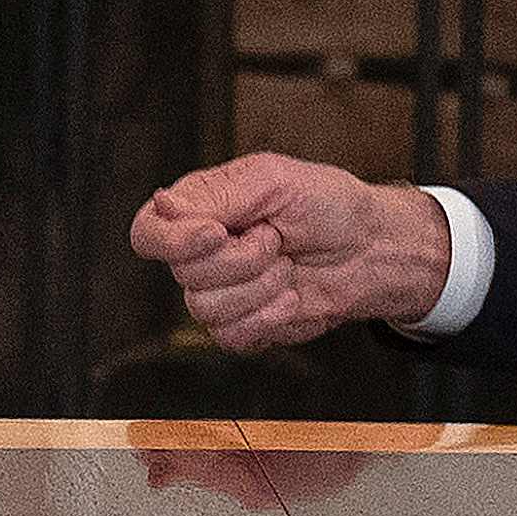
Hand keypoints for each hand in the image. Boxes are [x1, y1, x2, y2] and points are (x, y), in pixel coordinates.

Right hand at [130, 154, 447, 351]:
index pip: (148, 232)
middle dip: (243, 258)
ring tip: (287, 264)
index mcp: (198, 209)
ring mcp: (218, 292)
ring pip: (206, 308)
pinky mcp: (239, 326)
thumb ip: (216, 194)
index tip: (217, 233)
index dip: (174, 240)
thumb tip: (163, 206)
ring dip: (261, 286)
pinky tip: (290, 296)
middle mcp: (200, 252)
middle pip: (184, 273)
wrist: (369, 251)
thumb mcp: (274, 180)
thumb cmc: (327, 206)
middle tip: (276, 237)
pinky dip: (269, 316)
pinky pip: (230, 335)